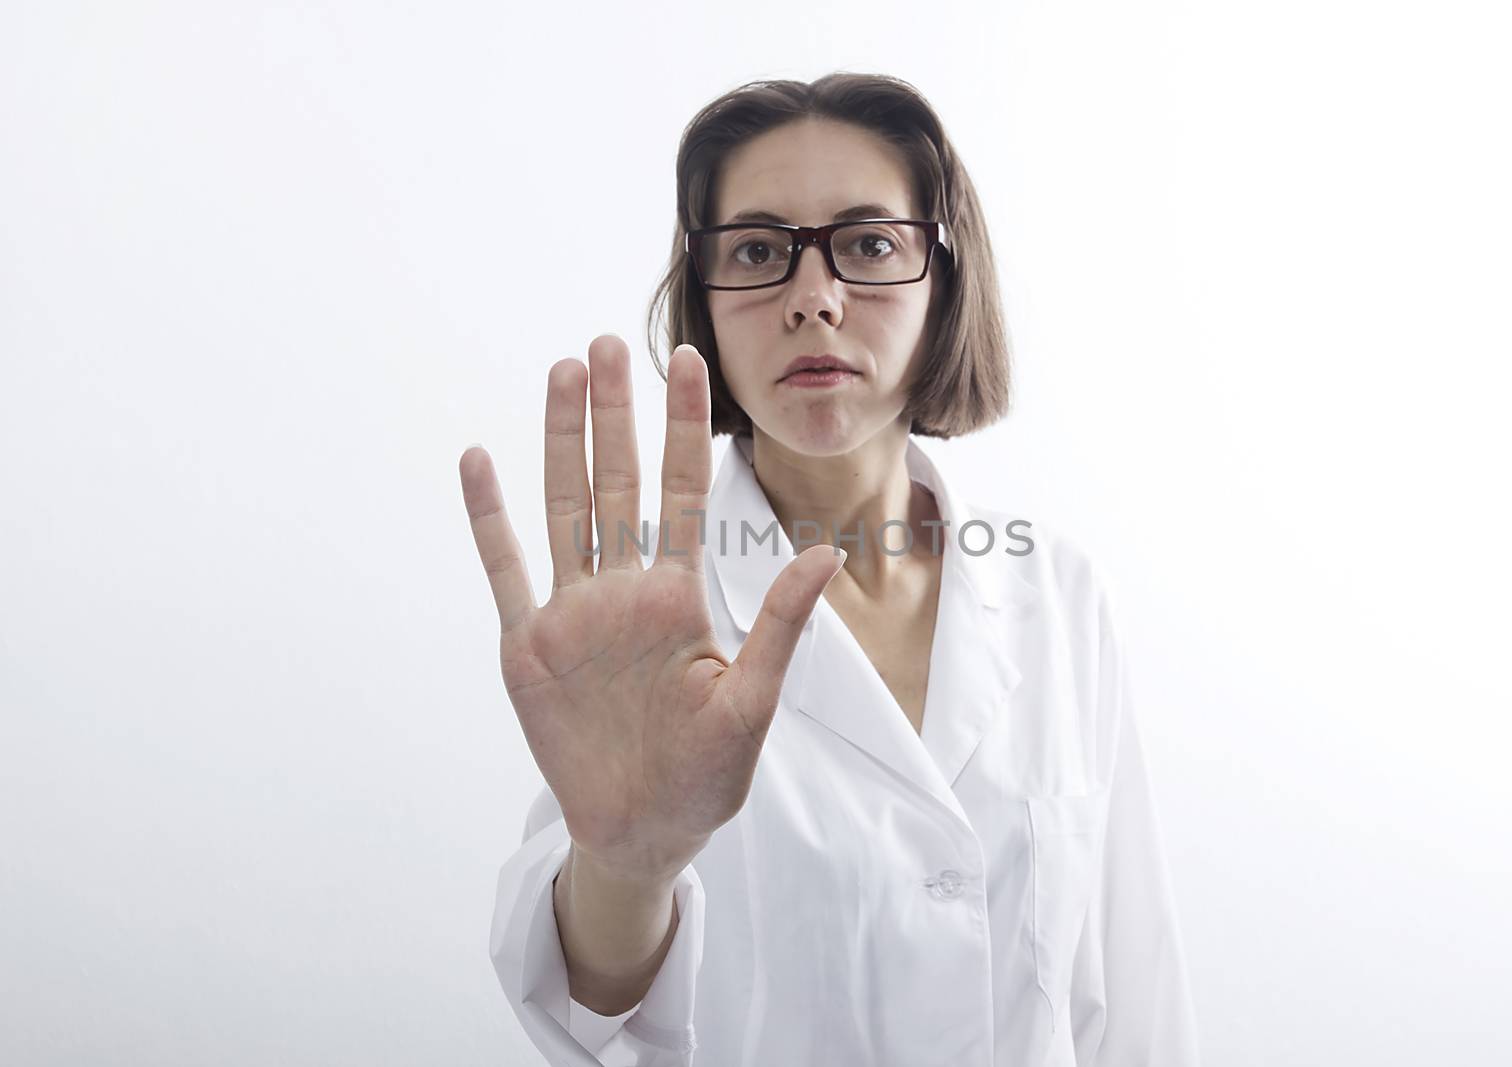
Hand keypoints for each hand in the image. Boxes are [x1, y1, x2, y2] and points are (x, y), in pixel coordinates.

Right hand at [460, 335, 845, 883]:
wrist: (641, 830)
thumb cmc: (705, 776)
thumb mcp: (751, 701)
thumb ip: (780, 625)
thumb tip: (827, 552)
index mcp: (677, 595)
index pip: (682, 491)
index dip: (684, 426)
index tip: (688, 360)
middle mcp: (622, 590)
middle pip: (616, 481)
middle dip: (613, 412)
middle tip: (605, 343)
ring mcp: (571, 613)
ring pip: (563, 508)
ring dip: (558, 442)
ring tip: (559, 374)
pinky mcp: (526, 647)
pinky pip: (504, 570)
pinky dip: (490, 518)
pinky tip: (479, 460)